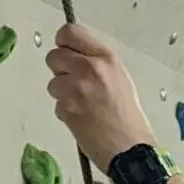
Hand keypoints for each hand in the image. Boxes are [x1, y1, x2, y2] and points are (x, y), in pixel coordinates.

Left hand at [45, 23, 155, 173]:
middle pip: (54, 56)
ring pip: (53, 83)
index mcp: (105, 58)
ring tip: (83, 108)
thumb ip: (97, 64)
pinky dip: (66, 113)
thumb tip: (75, 57)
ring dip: (63, 94)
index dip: (63, 43)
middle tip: (75, 86)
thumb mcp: (120, 80)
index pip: (69, 32)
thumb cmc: (130, 120)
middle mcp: (89, 68)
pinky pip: (57, 104)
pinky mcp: (66, 109)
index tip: (66, 53)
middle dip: (60, 71)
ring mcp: (75, 89)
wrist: (131, 151)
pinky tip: (83, 121)